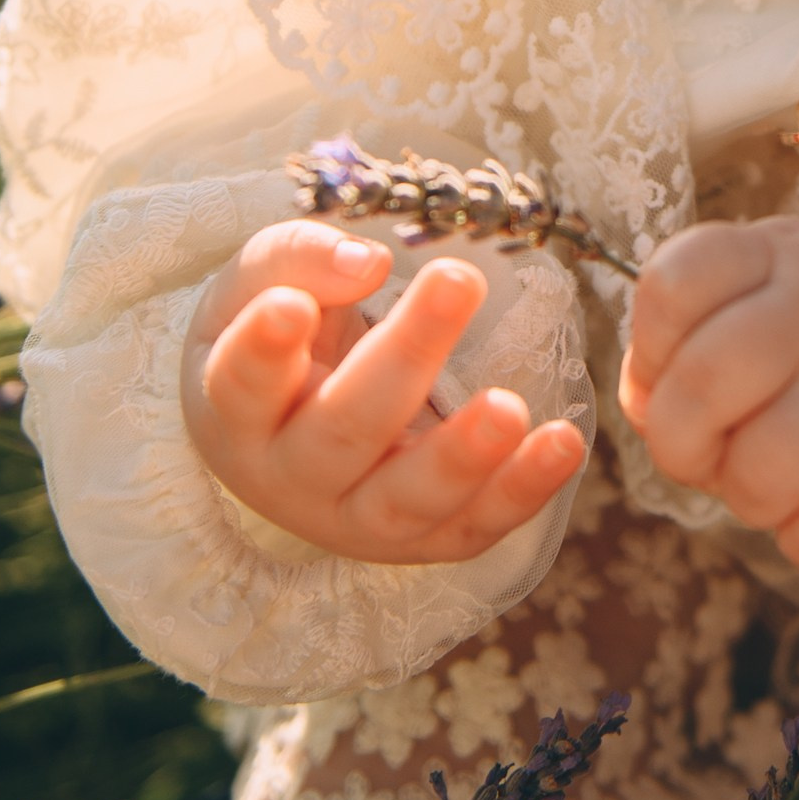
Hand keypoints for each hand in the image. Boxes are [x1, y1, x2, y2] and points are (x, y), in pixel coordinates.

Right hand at [181, 221, 584, 563]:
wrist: (300, 428)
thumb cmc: (284, 338)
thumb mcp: (264, 286)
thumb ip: (301, 260)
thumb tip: (368, 261)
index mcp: (235, 414)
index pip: (241, 386)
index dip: (263, 352)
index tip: (290, 306)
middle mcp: (290, 480)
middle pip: (341, 430)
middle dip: (403, 357)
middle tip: (458, 278)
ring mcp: (356, 520)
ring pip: (405, 501)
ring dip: (462, 456)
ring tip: (509, 406)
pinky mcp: (425, 539)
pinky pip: (473, 526)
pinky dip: (522, 491)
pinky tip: (563, 443)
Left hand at [620, 216, 798, 572]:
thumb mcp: (746, 302)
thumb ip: (673, 347)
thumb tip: (643, 403)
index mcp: (772, 256)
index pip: (675, 283)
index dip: (652, 345)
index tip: (678, 362)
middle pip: (704, 381)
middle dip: (679, 438)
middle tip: (709, 444)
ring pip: (761, 474)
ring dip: (745, 495)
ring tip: (772, 471)